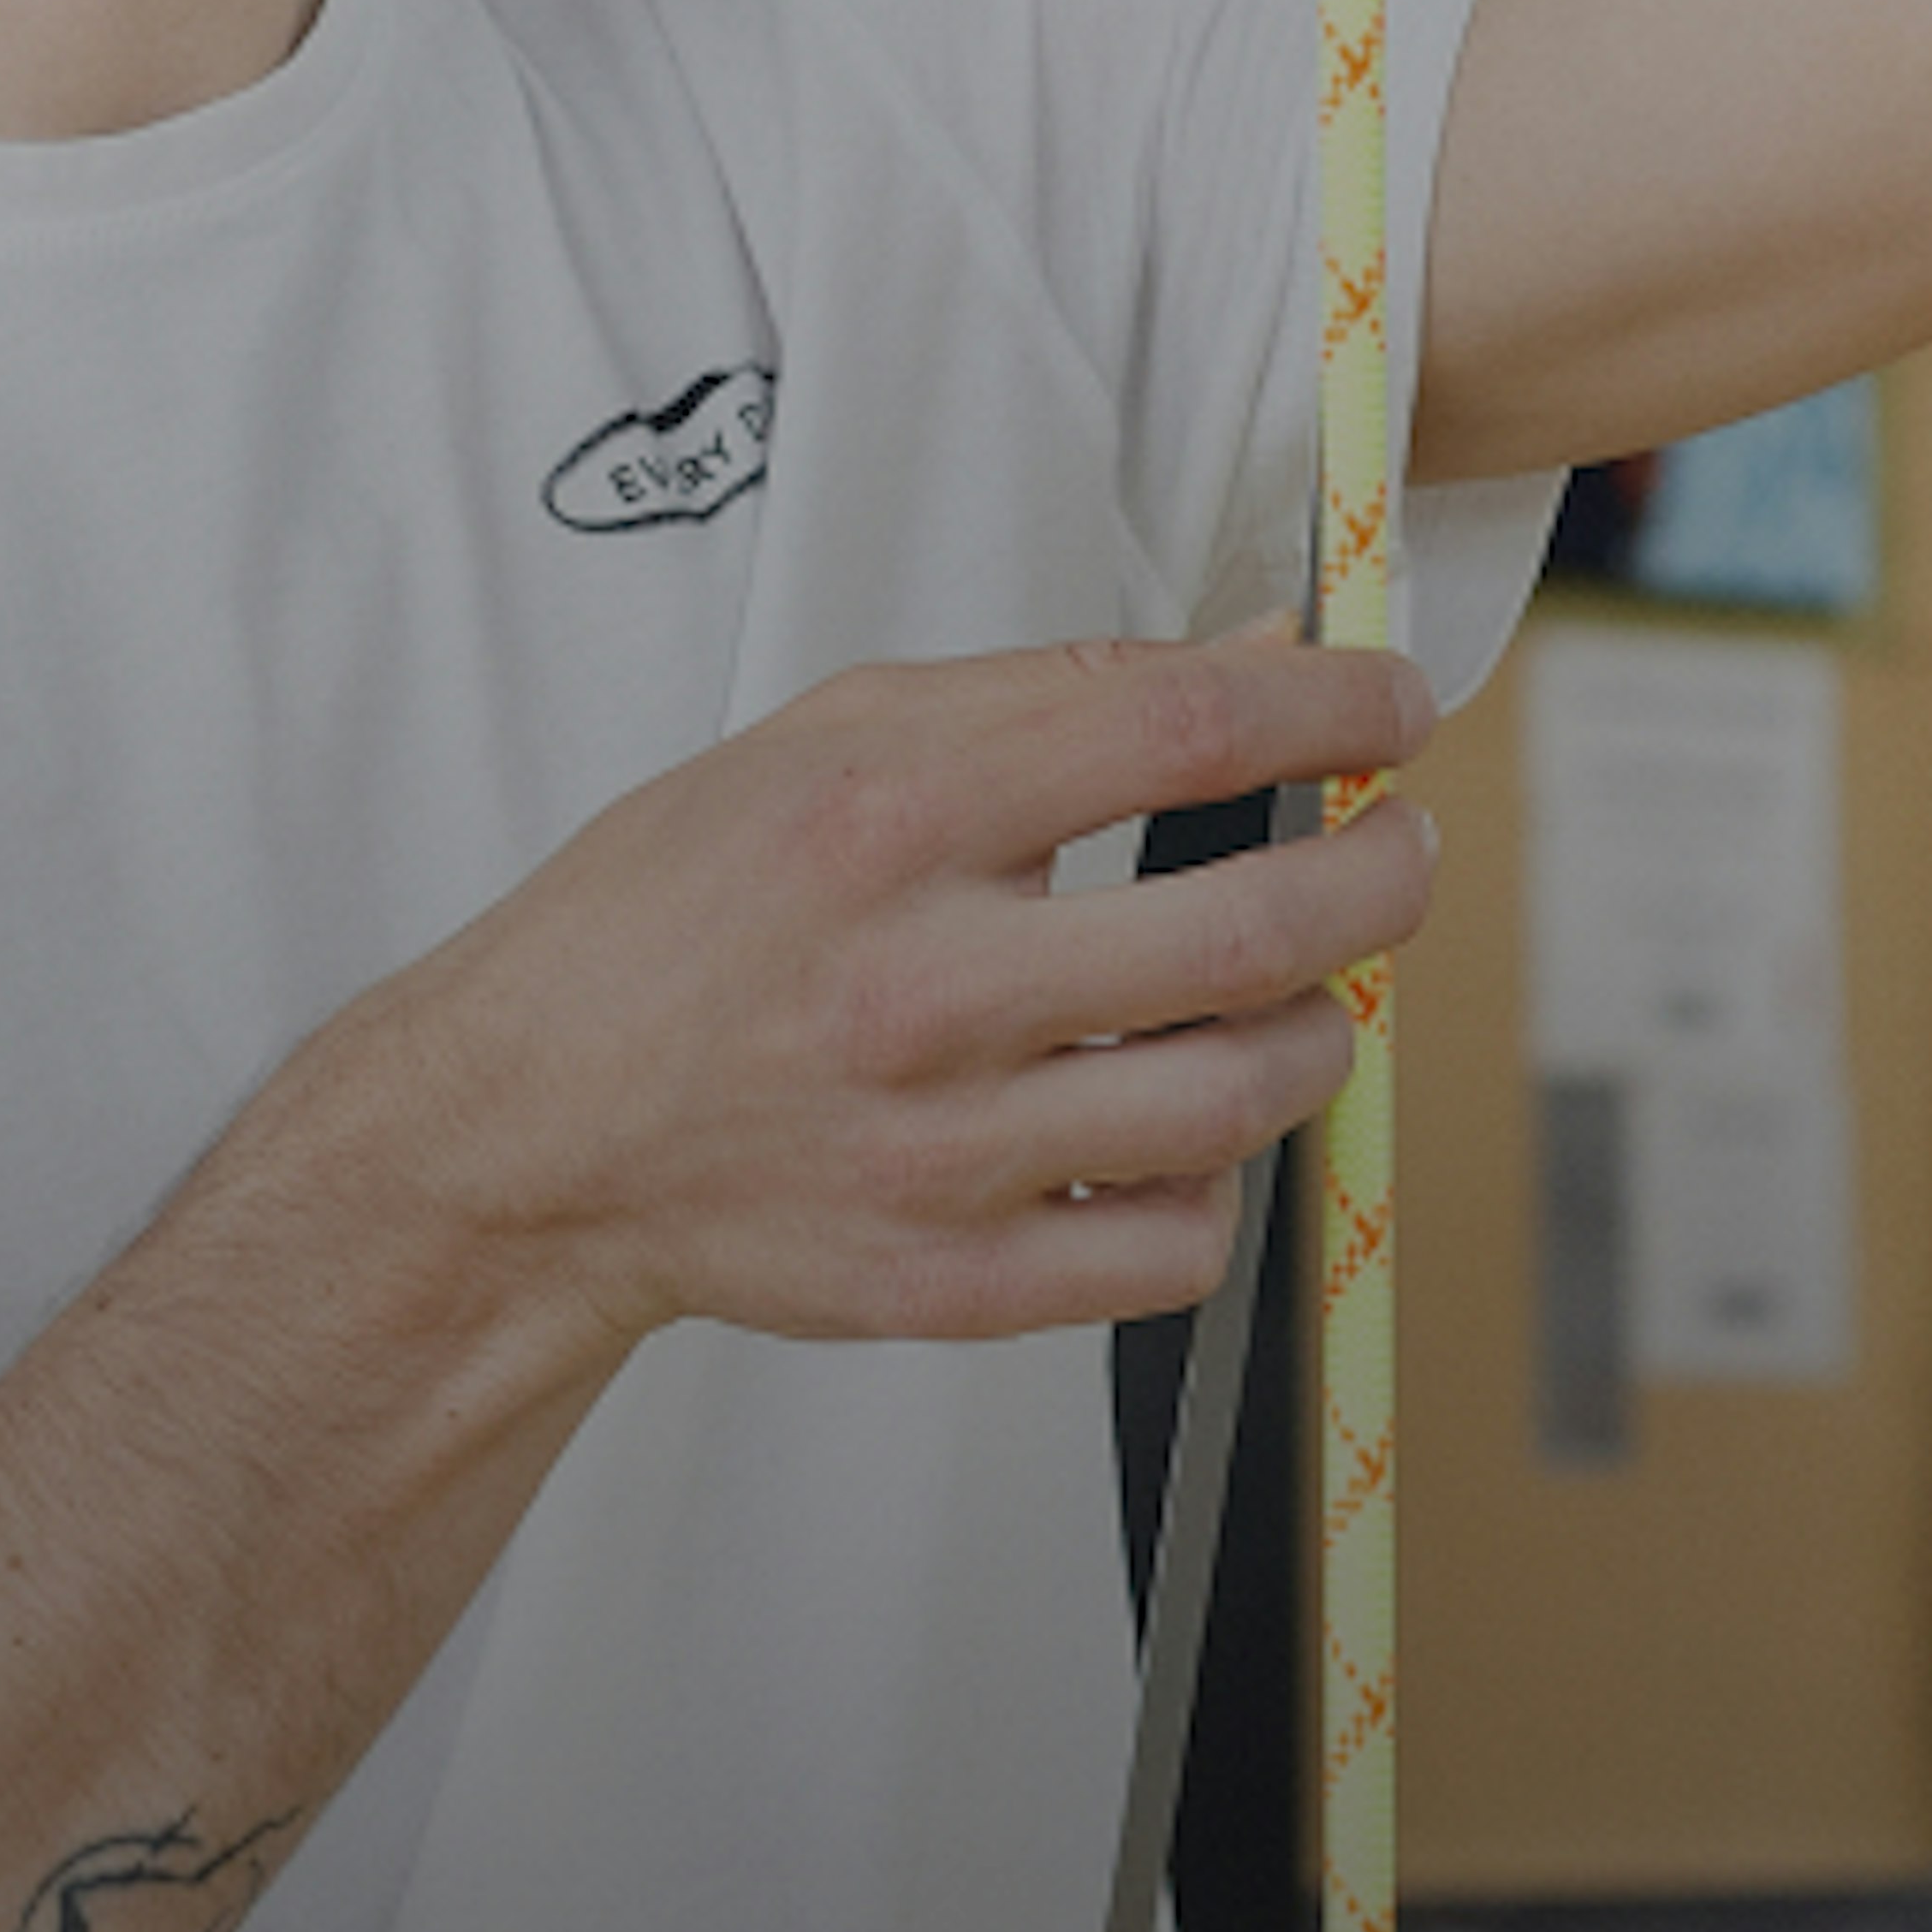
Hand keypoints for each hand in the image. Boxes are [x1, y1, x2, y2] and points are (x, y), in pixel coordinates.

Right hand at [401, 627, 1437, 1357]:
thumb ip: (1049, 690)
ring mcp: (945, 1146)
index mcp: (888, 816)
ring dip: (1322, 1024)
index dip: (1332, 703)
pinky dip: (1221, 1180)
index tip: (1390, 702)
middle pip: (1259, 919)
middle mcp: (924, 982)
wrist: (533, 1130)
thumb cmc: (677, 915)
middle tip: (1399, 845)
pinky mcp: (956, 1279)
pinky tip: (1182, 1123)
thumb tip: (1258, 651)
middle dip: (1384, 868)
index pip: (1181, 728)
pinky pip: (1180, 1243)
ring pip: (1248, 1092)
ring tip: (1301, 988)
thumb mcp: (828, 736)